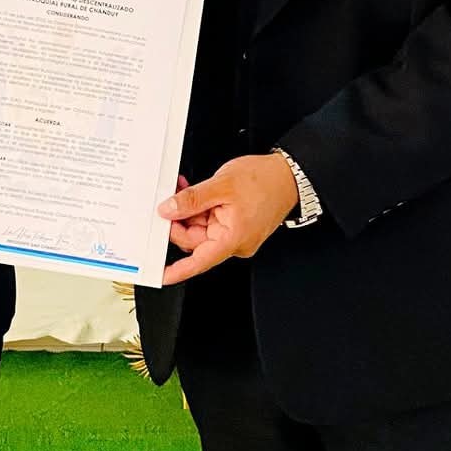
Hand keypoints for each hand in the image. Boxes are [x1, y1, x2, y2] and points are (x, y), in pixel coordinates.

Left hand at [157, 153, 297, 284]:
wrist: (289, 175)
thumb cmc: (266, 181)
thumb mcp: (222, 185)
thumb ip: (192, 199)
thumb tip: (169, 210)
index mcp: (232, 238)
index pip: (199, 261)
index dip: (178, 270)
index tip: (161, 275)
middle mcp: (235, 242)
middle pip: (195, 240)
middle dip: (180, 221)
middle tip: (170, 201)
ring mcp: (235, 234)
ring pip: (201, 229)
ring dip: (189, 210)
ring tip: (185, 190)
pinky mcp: (235, 225)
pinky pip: (211, 221)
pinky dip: (201, 208)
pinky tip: (196, 194)